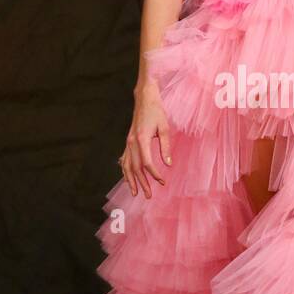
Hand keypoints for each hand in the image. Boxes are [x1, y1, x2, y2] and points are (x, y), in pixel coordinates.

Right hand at [120, 81, 171, 197]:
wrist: (144, 98)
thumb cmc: (156, 111)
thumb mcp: (164, 128)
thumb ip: (165, 147)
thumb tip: (168, 164)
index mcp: (141, 139)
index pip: (146, 163)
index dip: (154, 174)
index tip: (162, 181)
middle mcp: (132, 142)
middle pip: (135, 168)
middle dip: (142, 183)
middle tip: (149, 196)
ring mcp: (128, 142)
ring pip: (126, 166)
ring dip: (131, 181)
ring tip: (136, 192)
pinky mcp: (128, 141)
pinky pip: (124, 160)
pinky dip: (125, 171)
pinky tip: (128, 179)